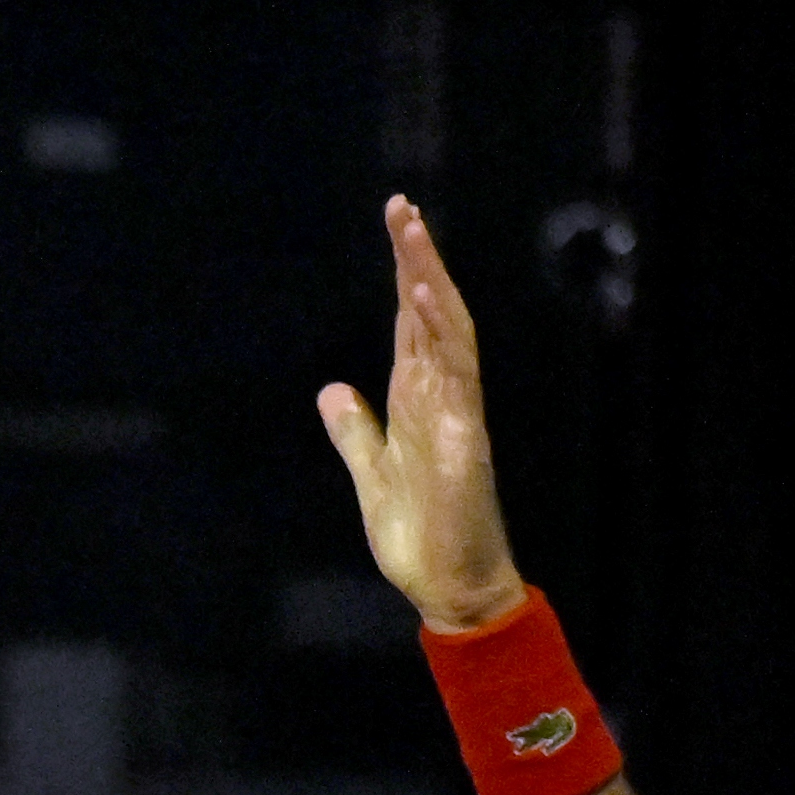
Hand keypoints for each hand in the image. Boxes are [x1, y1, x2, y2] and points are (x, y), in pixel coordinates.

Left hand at [313, 197, 526, 633]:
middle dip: (416, 258)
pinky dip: (439, 330)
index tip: (396, 227)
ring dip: (428, 278)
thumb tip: (332, 391)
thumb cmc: (420, 538)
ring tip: (411, 229)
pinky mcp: (462, 434)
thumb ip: (355, 432)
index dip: (403, 275)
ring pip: (446, 328)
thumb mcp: (371, 475)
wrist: (450, 588)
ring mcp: (455, 411)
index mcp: (419, 401)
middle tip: (400, 205)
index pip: (410, 324)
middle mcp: (442, 395)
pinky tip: (423, 295)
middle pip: (430, 312)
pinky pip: (455, 371)